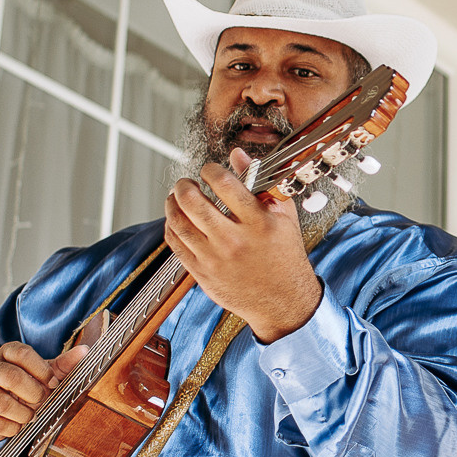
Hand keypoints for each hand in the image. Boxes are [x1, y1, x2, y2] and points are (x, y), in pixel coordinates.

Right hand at [0, 341, 88, 442]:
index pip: (22, 353)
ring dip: (23, 413)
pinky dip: (12, 428)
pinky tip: (17, 424)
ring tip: (30, 415)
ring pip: (2, 403)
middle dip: (33, 393)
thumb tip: (85, 351)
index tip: (52, 383)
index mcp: (7, 353)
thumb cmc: (22, 388)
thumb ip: (63, 364)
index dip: (41, 370)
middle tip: (41, 400)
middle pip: (11, 377)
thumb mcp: (42, 373)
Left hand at [164, 149, 322, 342]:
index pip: (224, 184)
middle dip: (184, 185)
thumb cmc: (284, 255)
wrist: (283, 301)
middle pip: (193, 202)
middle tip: (186, 182)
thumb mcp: (284, 216)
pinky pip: (176, 245)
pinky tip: (176, 220)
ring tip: (176, 198)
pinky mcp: (203, 274)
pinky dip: (171, 227)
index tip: (209, 169)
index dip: (210, 169)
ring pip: (178, 223)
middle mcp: (234, 240)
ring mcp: (215, 258)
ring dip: (172, 204)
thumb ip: (261, 182)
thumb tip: (238, 155)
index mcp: (258, 222)